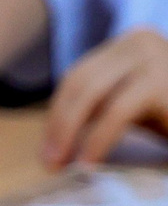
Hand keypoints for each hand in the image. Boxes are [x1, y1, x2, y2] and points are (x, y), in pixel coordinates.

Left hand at [43, 27, 167, 166]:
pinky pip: (116, 113)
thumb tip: (55, 136)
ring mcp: (154, 57)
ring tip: (64, 164)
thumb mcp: (134, 103)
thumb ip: (101, 106)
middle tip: (49, 161)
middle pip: (80, 82)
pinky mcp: (161, 83)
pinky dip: (97, 139)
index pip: (78, 77)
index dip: (57, 114)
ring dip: (70, 132)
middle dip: (59, 124)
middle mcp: (140, 41)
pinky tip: (89, 162)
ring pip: (91, 94)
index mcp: (130, 42)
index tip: (48, 147)